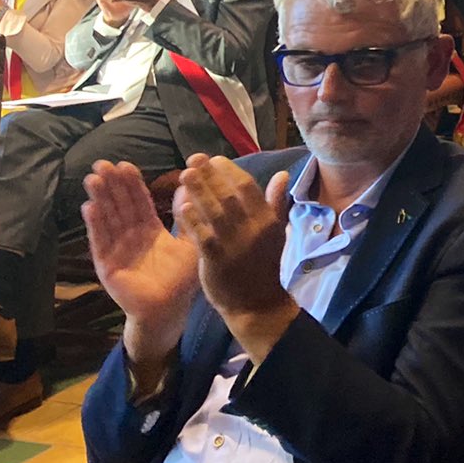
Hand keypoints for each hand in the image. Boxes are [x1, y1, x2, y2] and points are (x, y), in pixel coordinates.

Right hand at [82, 159, 201, 370]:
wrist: (169, 310)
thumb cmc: (181, 279)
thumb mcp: (190, 243)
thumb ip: (190, 217)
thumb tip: (190, 187)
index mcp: (149, 230)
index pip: (139, 202)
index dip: (132, 184)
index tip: (125, 164)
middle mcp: (130, 237)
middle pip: (119, 206)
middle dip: (111, 185)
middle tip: (102, 163)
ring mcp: (117, 250)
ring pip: (108, 219)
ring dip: (99, 199)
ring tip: (93, 178)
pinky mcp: (107, 265)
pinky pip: (101, 242)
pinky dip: (95, 224)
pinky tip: (89, 207)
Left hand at [173, 156, 295, 351]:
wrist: (257, 304)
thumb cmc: (264, 265)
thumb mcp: (276, 232)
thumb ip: (277, 202)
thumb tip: (282, 174)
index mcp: (267, 219)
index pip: (247, 186)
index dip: (230, 170)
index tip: (214, 159)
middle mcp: (252, 228)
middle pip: (228, 194)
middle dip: (210, 174)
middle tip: (193, 158)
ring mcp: (234, 244)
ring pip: (214, 211)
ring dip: (198, 191)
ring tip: (184, 174)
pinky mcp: (216, 260)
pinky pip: (202, 236)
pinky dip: (193, 220)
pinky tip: (182, 207)